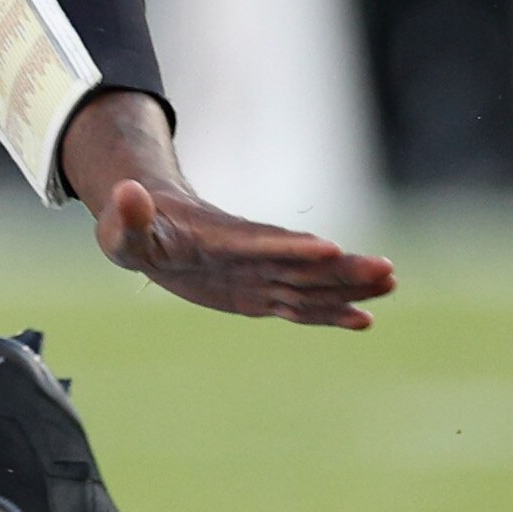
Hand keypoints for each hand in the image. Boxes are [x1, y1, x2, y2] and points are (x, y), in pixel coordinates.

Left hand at [63, 96, 392, 328]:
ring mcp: (259, 275)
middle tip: (387, 269)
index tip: (331, 248)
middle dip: (342, 268)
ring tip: (391, 284)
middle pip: (303, 262)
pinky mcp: (259, 295)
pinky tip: (364, 320)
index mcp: (220, 239)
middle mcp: (250, 255)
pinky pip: (299, 307)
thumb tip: (126, 191)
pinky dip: (329, 314)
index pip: (261, 243)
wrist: (151, 228)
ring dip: (349, 286)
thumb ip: (129, 215)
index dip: (292, 248)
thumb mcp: (121, 227)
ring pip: (311, 284)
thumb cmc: (134, 227)